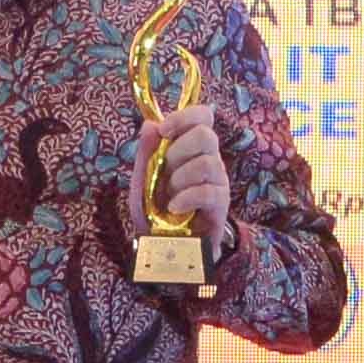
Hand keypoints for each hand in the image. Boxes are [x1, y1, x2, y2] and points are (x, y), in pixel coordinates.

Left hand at [148, 100, 234, 242]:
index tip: (164, 130)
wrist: (166, 245)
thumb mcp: (142, 179)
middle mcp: (209, 159)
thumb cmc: (156, 210)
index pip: (202, 116)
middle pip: (206, 135)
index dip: (185, 116)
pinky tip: (175, 208)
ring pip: (206, 163)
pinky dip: (187, 198)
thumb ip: (146, 151)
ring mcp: (217, 181)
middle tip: (165, 171)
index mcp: (191, 148)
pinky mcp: (221, 204)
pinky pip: (209, 191)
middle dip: (178, 151)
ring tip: (168, 196)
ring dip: (180, 179)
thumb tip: (149, 123)